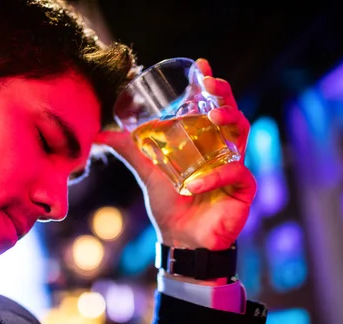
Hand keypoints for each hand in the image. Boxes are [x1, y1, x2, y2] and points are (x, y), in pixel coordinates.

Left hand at [97, 59, 255, 250]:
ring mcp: (236, 167)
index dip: (212, 84)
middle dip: (224, 94)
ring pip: (242, 135)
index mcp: (206, 141)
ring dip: (228, 121)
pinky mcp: (243, 189)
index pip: (213, 106)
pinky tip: (193, 185)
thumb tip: (99, 134)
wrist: (179, 239)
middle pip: (232, 113)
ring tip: (211, 117)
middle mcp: (224, 150)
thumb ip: (129, 150)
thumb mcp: (147, 171)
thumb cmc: (169, 204)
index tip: (202, 65)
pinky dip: (214, 177)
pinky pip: (235, 174)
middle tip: (210, 84)